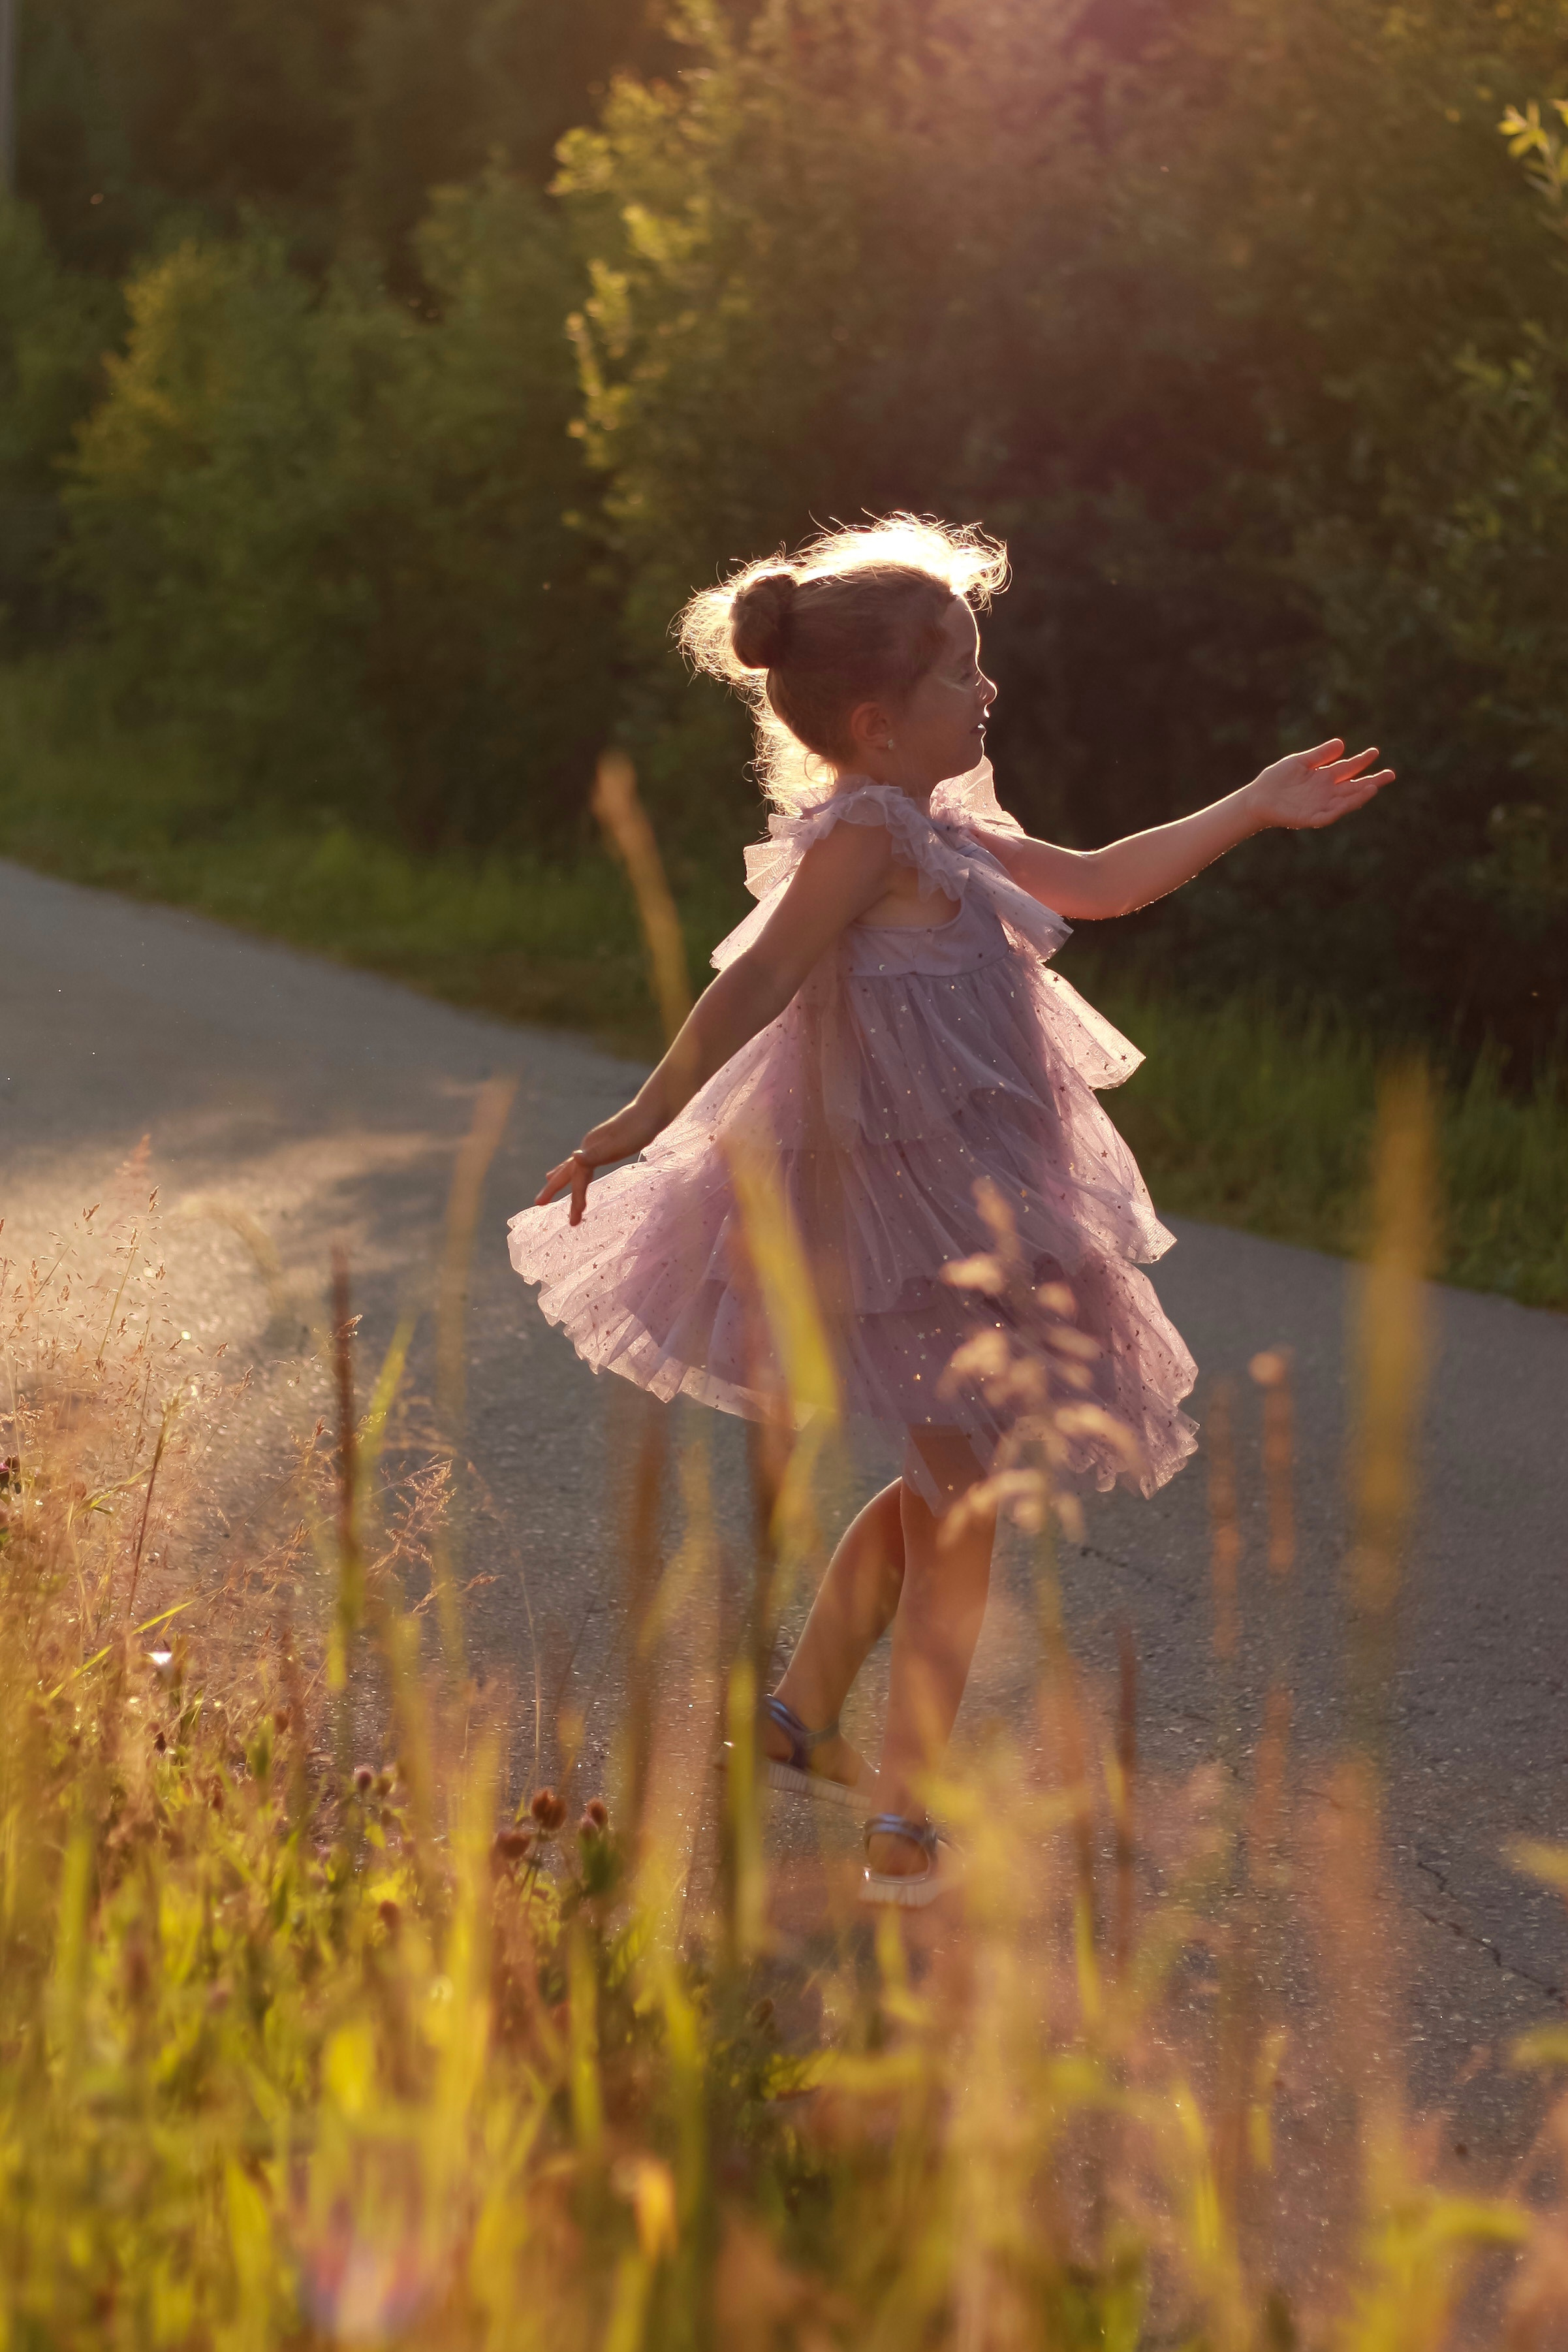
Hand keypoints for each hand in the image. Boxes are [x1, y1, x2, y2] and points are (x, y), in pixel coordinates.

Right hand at [534, 1104, 656, 1224]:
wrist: (652, 1112)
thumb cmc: (638, 1130)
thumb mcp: (620, 1145)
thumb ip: (597, 1153)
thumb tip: (574, 1158)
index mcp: (589, 1149)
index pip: (578, 1180)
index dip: (575, 1200)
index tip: (573, 1221)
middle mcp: (588, 1147)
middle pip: (567, 1171)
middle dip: (553, 1188)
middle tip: (537, 1203)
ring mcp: (596, 1145)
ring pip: (575, 1165)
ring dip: (562, 1176)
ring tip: (548, 1182)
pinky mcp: (606, 1145)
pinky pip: (586, 1162)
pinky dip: (579, 1169)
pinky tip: (581, 1167)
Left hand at [1249, 738, 1394, 831]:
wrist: (1257, 799)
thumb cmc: (1276, 780)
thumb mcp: (1299, 762)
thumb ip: (1320, 755)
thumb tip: (1342, 744)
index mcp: (1324, 777)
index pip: (1348, 768)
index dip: (1362, 761)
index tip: (1375, 752)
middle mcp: (1326, 792)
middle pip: (1354, 786)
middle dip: (1373, 781)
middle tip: (1391, 774)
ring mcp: (1321, 806)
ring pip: (1346, 801)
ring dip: (1360, 795)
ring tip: (1374, 786)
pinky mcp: (1312, 818)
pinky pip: (1330, 814)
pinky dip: (1342, 808)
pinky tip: (1352, 800)